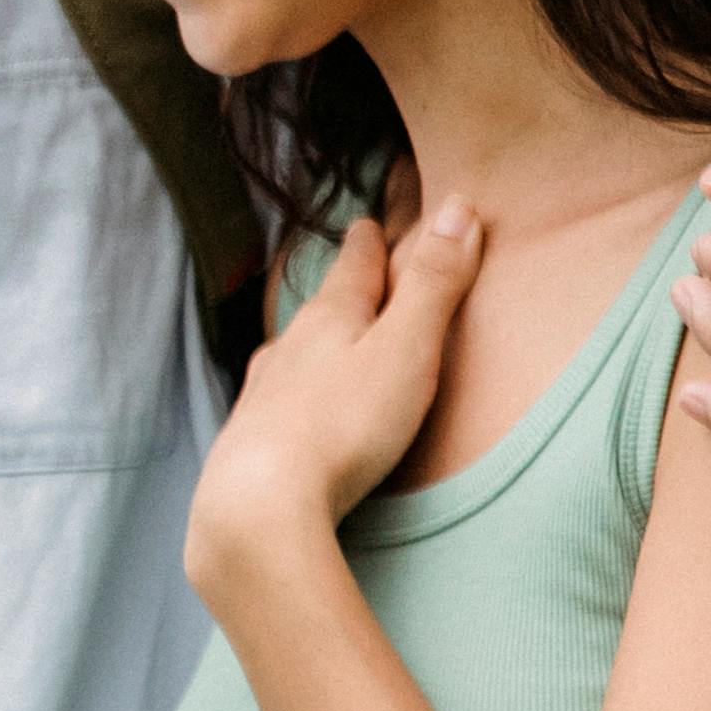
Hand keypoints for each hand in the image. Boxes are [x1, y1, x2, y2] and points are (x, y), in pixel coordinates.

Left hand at [187, 202, 480, 602]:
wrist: (260, 502)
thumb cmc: (344, 424)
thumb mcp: (406, 348)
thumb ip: (434, 285)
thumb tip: (459, 208)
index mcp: (330, 318)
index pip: (353, 268)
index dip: (366, 246)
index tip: (365, 225)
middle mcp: (289, 347)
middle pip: (320, 309)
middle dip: (340, 292)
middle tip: (350, 275)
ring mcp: (264, 393)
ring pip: (293, 354)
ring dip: (313, 343)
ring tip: (323, 340)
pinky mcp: (252, 440)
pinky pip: (278, 402)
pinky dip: (294, 393)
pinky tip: (291, 409)